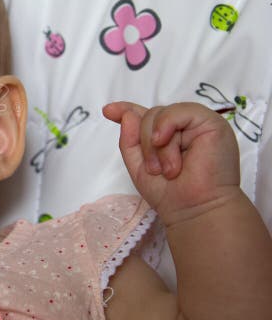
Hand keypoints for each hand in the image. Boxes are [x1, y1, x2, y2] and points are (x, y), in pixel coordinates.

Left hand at [102, 102, 240, 226]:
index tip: (108, 111)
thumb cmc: (170, 193)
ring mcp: (198, 123)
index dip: (126, 109)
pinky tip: (166, 144)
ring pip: (160, 114)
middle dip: (144, 144)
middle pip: (149, 115)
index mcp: (169, 135)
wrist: (195, 210)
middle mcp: (184, 127)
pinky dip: (166, 127)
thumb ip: (129, 140)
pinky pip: (179, 111)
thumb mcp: (138, 165)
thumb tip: (126, 114)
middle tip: (156, 170)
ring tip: (169, 170)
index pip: (146, 114)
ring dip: (157, 146)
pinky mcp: (212, 123)